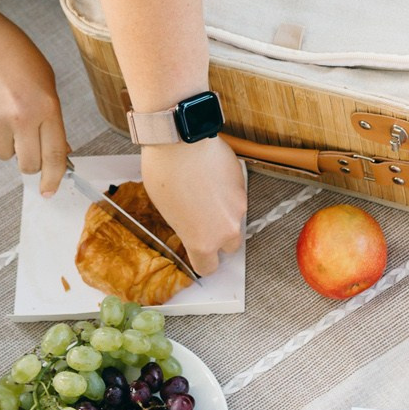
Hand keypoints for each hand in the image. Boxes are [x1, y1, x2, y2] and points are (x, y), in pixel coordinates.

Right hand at [0, 2, 68, 194]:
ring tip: (4, 114)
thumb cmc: (16, 57)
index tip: (50, 191)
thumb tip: (59, 151)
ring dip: (6, 143)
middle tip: (26, 148)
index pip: (54, 154)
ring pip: (3, 154)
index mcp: (46, 107)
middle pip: (28, 164)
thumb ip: (53, 119)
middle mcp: (21, 117)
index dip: (54, 177)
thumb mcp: (46, 84)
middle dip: (29, 163)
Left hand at [141, 138, 246, 276]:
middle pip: (230, 246)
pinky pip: (236, 197)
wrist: (181, 142)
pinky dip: (227, 192)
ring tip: (203, 192)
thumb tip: (191, 225)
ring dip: (223, 212)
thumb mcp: (166, 210)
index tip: (198, 255)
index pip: (208, 267)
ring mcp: (238, 207)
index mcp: (202, 241)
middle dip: (220, 238)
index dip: (203, 262)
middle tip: (203, 223)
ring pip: (234, 219)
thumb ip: (185, 227)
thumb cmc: (165, 173)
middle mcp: (225, 228)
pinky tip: (210, 178)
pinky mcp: (243, 185)